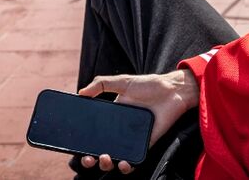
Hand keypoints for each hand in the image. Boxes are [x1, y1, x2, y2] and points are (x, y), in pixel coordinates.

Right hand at [76, 69, 199, 173]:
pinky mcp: (146, 144)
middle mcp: (120, 131)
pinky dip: (128, 166)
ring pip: (116, 158)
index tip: (75, 146)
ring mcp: (132, 139)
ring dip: (107, 164)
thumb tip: (80, 92)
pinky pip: (135, 160)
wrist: (173, 90)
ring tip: (105, 158)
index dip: (84, 142)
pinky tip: (123, 163)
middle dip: (91, 159)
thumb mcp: (123, 81)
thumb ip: (102, 84)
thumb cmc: (148, 85)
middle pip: (101, 149)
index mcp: (112, 117)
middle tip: (89, 158)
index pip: (94, 133)